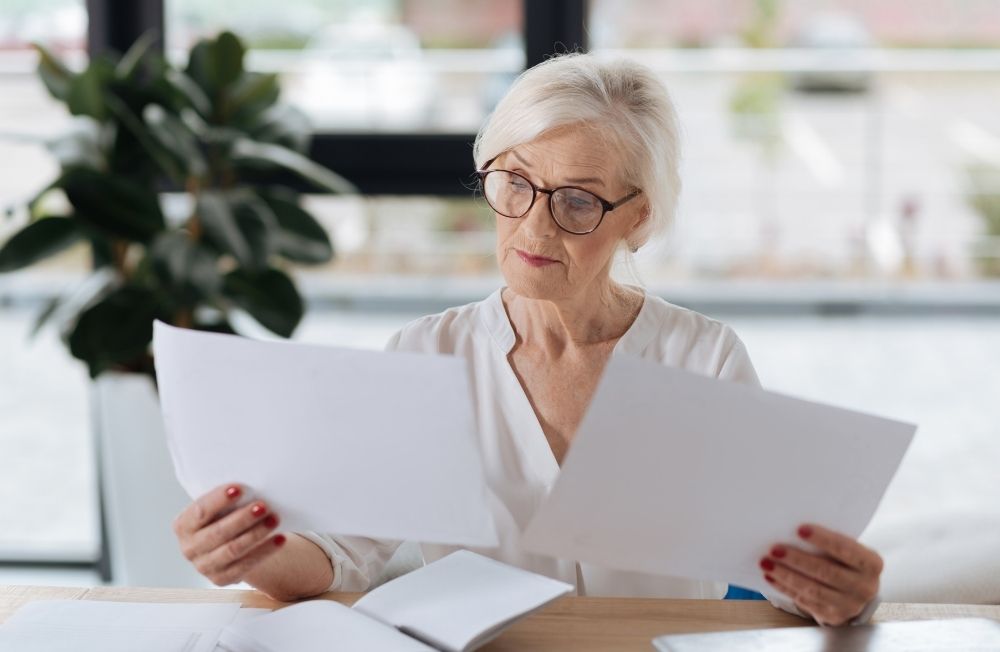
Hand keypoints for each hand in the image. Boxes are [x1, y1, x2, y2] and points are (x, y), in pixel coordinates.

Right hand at [173, 483, 285, 586]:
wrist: (228, 547)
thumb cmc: (223, 518)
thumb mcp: (217, 509)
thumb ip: (227, 501)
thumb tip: (252, 488)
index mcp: (183, 525)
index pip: (200, 511)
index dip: (218, 500)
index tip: (239, 489)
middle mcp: (189, 547)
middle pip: (218, 532)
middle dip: (242, 518)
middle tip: (263, 506)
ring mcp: (204, 566)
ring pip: (233, 549)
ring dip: (256, 534)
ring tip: (274, 520)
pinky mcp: (221, 579)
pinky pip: (246, 564)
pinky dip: (265, 550)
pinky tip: (279, 539)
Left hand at [761, 523, 881, 625]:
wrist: (855, 592)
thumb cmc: (845, 561)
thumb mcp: (848, 550)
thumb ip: (831, 541)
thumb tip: (793, 528)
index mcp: (871, 563)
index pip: (846, 549)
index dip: (823, 539)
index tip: (799, 529)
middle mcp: (865, 587)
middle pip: (827, 572)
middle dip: (797, 560)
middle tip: (774, 549)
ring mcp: (850, 605)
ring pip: (813, 589)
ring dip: (786, 575)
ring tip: (766, 563)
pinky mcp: (833, 616)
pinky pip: (805, 601)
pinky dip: (785, 588)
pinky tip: (771, 577)